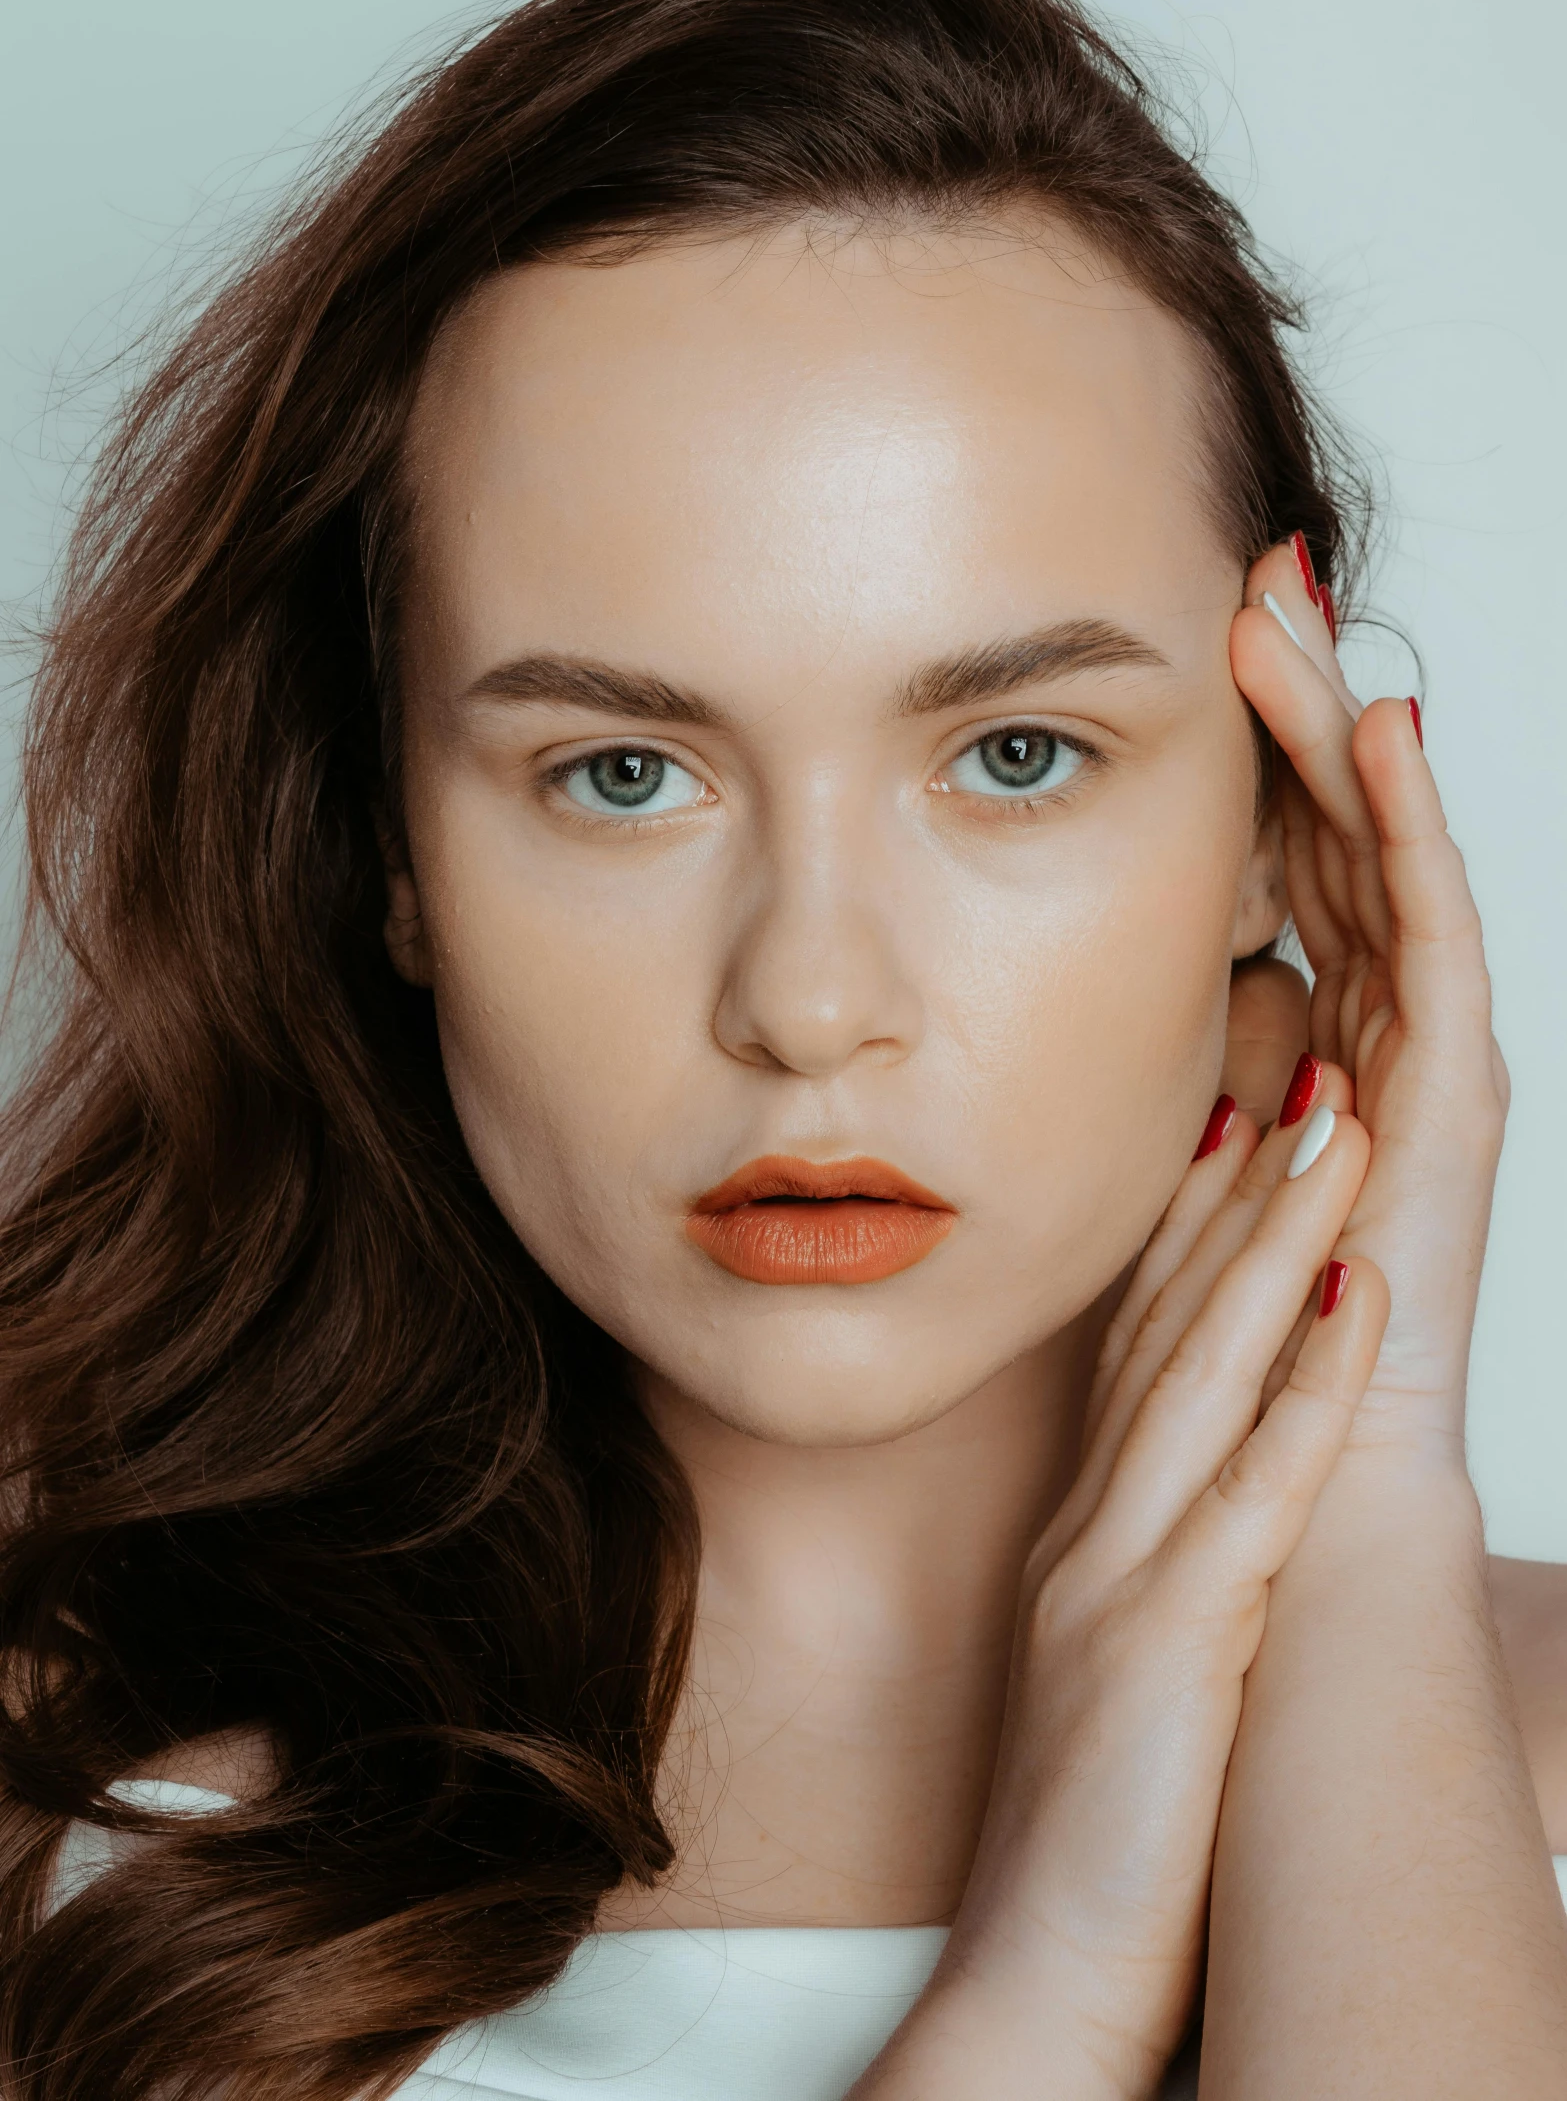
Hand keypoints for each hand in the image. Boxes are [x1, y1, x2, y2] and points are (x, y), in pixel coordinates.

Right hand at [852, 1092, 1388, 2100]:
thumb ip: (1143, 1577)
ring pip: (1208, 1374)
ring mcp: (1125, 1577)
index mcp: (1085, 1537)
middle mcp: (1096, 1532)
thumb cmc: (1090, 1846)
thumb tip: (1197, 1515)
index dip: (1185, 1230)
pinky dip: (1308, 1385)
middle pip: (1169, 1327)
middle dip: (1237, 1193)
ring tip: (1335, 1133)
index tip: (1228, 1127)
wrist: (1034, 1987)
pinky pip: (1255, 1490)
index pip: (1137, 1349)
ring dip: (1275, 1245)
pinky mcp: (1174, 1643)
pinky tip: (1353, 1303)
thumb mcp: (1113, 1678)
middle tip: (1292, 1071)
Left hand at [1230, 547, 1508, 1450]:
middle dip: (1303, 700)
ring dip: (1346, 731)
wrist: (1298, 1481)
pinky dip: (1409, 833)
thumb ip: (1179, 1051)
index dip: (1256, 739)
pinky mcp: (1455, 1099)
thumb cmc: (1228, 1333)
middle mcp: (1380, 1021)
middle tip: (1261, 572)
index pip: (1289, 847)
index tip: (1203, 624)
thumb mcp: (1177, 1147)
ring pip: (1388, 853)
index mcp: (1316, 1023)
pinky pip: (1435, 937)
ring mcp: (1427, 1054)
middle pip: (1343, 824)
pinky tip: (1383, 736)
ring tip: (1304, 619)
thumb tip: (1142, 957)